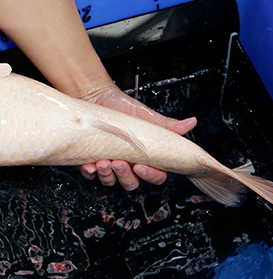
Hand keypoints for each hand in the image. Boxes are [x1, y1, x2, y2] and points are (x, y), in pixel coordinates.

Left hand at [77, 82, 196, 189]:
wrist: (96, 96)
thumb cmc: (120, 106)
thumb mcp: (144, 115)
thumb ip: (166, 124)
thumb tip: (190, 123)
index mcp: (144, 155)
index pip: (155, 175)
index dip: (151, 175)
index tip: (142, 167)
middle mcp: (127, 162)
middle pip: (131, 182)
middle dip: (125, 176)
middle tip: (119, 163)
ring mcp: (108, 162)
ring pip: (110, 181)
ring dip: (107, 175)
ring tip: (103, 161)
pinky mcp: (89, 159)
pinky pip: (89, 175)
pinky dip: (89, 172)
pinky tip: (89, 165)